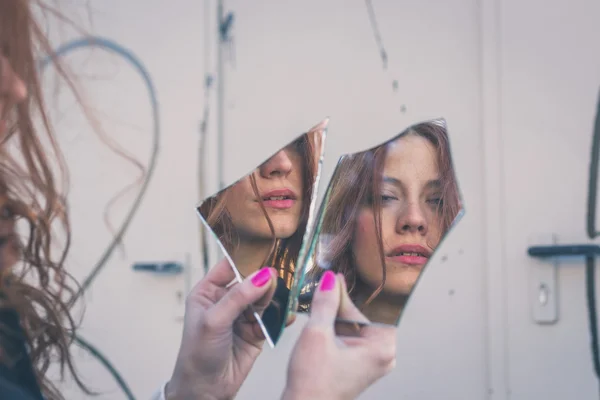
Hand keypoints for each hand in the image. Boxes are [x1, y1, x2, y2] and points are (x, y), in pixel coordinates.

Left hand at [166, 259, 277, 399]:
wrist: (205, 390)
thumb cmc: (198, 354)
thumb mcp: (215, 320)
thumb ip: (239, 297)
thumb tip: (263, 275)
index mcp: (208, 291)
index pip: (230, 266)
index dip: (247, 259)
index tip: (267, 251)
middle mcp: (226, 300)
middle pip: (251, 281)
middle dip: (265, 280)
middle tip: (279, 278)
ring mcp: (242, 316)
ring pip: (264, 298)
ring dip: (274, 298)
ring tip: (284, 297)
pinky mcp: (256, 331)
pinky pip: (272, 318)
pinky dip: (281, 316)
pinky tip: (288, 314)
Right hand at [282, 271, 396, 399]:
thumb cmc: (314, 384)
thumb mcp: (317, 334)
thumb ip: (325, 303)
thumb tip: (330, 281)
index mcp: (383, 348)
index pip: (368, 308)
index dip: (348, 292)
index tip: (334, 278)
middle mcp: (381, 355)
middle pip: (361, 316)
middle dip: (340, 303)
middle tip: (324, 286)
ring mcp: (368, 361)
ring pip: (353, 326)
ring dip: (335, 315)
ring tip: (319, 302)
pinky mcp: (355, 365)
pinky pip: (347, 337)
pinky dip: (334, 328)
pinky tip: (320, 320)